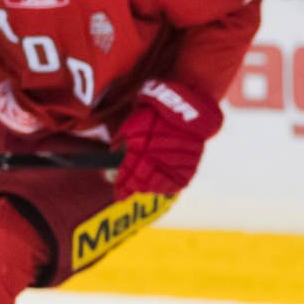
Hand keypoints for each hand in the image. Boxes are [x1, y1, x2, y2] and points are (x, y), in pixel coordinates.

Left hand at [114, 78, 222, 200]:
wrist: (186, 108)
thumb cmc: (154, 114)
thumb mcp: (131, 126)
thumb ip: (121, 145)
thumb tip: (113, 161)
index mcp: (140, 150)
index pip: (128, 175)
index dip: (122, 187)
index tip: (118, 195)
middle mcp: (157, 159)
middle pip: (143, 183)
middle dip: (134, 189)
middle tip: (128, 192)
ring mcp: (174, 164)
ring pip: (160, 185)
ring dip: (150, 189)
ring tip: (144, 190)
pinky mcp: (190, 165)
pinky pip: (178, 183)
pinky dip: (168, 187)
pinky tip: (162, 188)